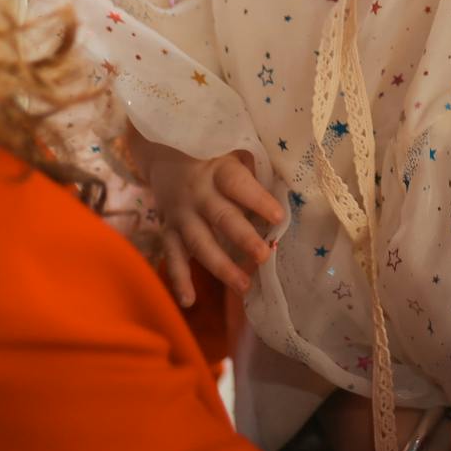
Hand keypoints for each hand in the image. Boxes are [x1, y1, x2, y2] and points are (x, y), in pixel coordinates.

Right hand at [137, 134, 283, 304]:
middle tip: (264, 256)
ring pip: (200, 243)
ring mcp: (181, 215)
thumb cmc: (210, 153)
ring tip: (244, 286)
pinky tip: (189, 301)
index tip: (279, 218)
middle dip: (243, 239)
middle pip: (221, 218)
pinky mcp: (168, 230)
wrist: (161, 153)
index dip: (258, 200)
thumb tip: (288, 191)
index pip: (238, 185)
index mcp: (218, 169)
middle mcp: (198, 193)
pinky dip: (180, 279)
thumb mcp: (231, 150)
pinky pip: (173, 257)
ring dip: (221, 267)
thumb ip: (253, 170)